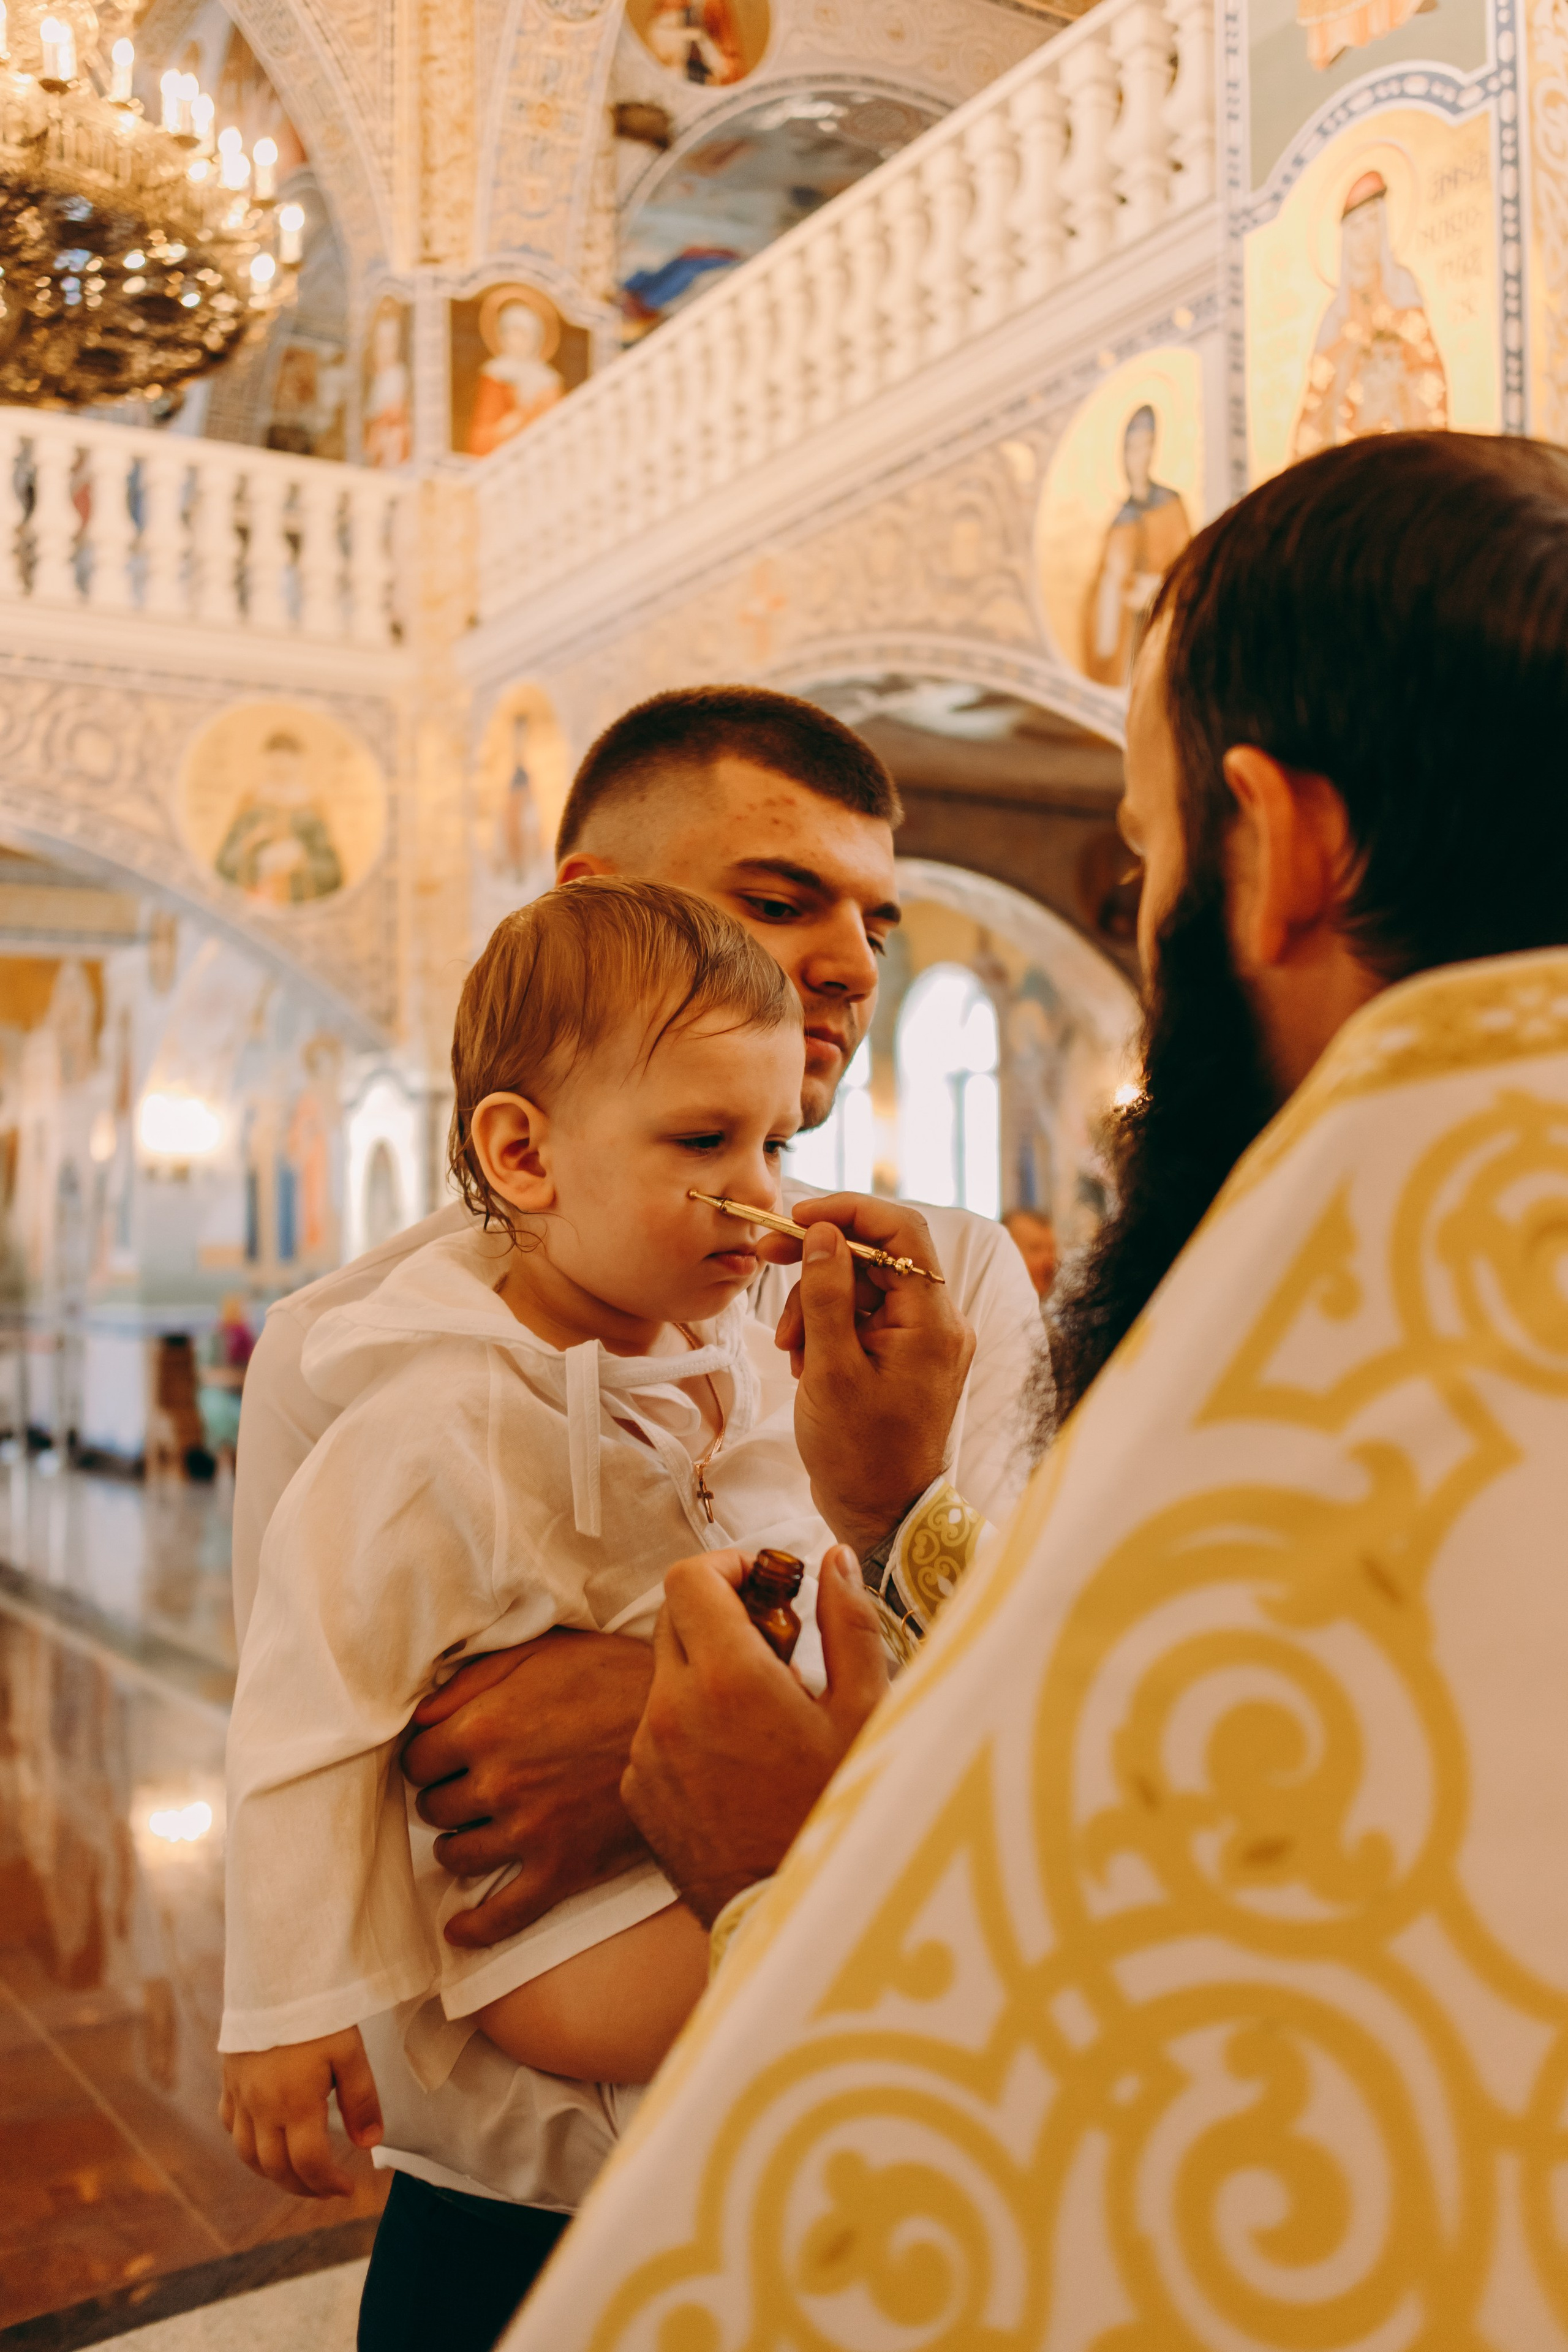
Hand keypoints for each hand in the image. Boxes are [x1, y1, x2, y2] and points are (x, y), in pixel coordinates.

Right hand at [219, 2026, 381, 2199]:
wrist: (273, 1977)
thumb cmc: (316, 2013)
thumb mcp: (349, 2052)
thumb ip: (361, 2101)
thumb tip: (369, 2145)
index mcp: (294, 2105)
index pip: (309, 2164)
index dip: (328, 2184)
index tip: (348, 2189)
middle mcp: (261, 2109)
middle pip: (277, 2169)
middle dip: (304, 2187)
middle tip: (327, 2188)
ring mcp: (240, 2097)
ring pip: (248, 2155)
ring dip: (274, 2173)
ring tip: (299, 2174)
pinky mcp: (229, 2082)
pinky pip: (231, 2127)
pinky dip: (248, 2145)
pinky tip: (264, 2142)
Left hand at [400, 1628, 654, 1947]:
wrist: (687, 1721)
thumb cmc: (614, 1676)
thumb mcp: (542, 1652)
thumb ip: (471, 1679)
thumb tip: (417, 1715)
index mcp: (484, 1726)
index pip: (416, 1760)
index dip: (432, 1755)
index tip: (449, 1754)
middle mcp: (497, 1784)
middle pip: (433, 1808)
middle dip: (447, 1795)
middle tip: (473, 1784)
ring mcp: (529, 1832)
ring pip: (458, 1857)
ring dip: (460, 1844)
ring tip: (480, 1828)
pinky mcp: (563, 1869)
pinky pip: (503, 1915)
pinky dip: (475, 1927)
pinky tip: (458, 1928)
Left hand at [622, 1545, 887, 1926]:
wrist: (797, 1915)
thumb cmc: (844, 1813)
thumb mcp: (866, 1712)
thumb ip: (847, 1623)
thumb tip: (832, 1558)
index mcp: (729, 1678)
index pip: (689, 1579)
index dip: (725, 1565)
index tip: (762, 1582)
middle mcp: (672, 1709)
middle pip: (672, 1619)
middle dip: (718, 1613)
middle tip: (772, 1640)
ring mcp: (648, 1754)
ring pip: (665, 1677)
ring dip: (705, 1672)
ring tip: (763, 1713)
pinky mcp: (638, 1793)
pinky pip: (656, 1731)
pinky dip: (690, 1724)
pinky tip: (739, 1759)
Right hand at [772, 1197, 974, 1554]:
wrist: (879, 1515)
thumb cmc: (857, 1453)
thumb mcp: (831, 1370)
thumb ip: (827, 1294)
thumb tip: (823, 1233)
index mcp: (932, 1321)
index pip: (901, 1232)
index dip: (848, 1211)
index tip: (796, 1219)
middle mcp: (938, 1323)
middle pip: (877, 1258)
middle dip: (819, 1261)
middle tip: (766, 1259)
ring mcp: (923, 1342)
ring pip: (863, 1288)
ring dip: (816, 1303)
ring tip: (790, 1347)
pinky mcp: (904, 1359)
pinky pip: (864, 1319)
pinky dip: (829, 1328)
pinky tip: (804, 1361)